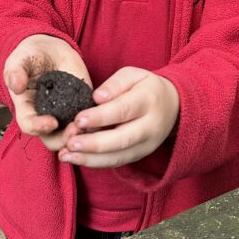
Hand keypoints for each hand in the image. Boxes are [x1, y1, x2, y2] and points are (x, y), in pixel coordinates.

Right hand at [3, 34, 90, 150]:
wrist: (50, 50)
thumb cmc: (30, 56)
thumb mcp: (20, 59)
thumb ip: (15, 71)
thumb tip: (16, 85)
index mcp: (27, 109)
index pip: (29, 126)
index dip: (39, 127)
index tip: (51, 122)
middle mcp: (46, 116)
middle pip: (52, 139)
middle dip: (64, 139)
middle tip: (75, 130)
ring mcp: (66, 113)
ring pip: (72, 135)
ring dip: (81, 135)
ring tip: (88, 127)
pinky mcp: (83, 105)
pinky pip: (90, 121)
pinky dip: (95, 124)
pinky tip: (100, 119)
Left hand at [58, 67, 179, 168]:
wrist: (173, 106)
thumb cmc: (145, 87)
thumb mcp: (133, 75)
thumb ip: (114, 84)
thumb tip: (97, 98)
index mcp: (149, 100)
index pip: (123, 110)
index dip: (100, 117)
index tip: (79, 119)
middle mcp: (150, 126)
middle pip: (122, 139)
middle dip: (94, 143)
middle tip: (70, 143)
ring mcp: (147, 145)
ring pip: (118, 156)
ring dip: (90, 159)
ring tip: (65, 155)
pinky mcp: (139, 155)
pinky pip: (117, 162)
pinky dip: (95, 163)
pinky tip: (75, 159)